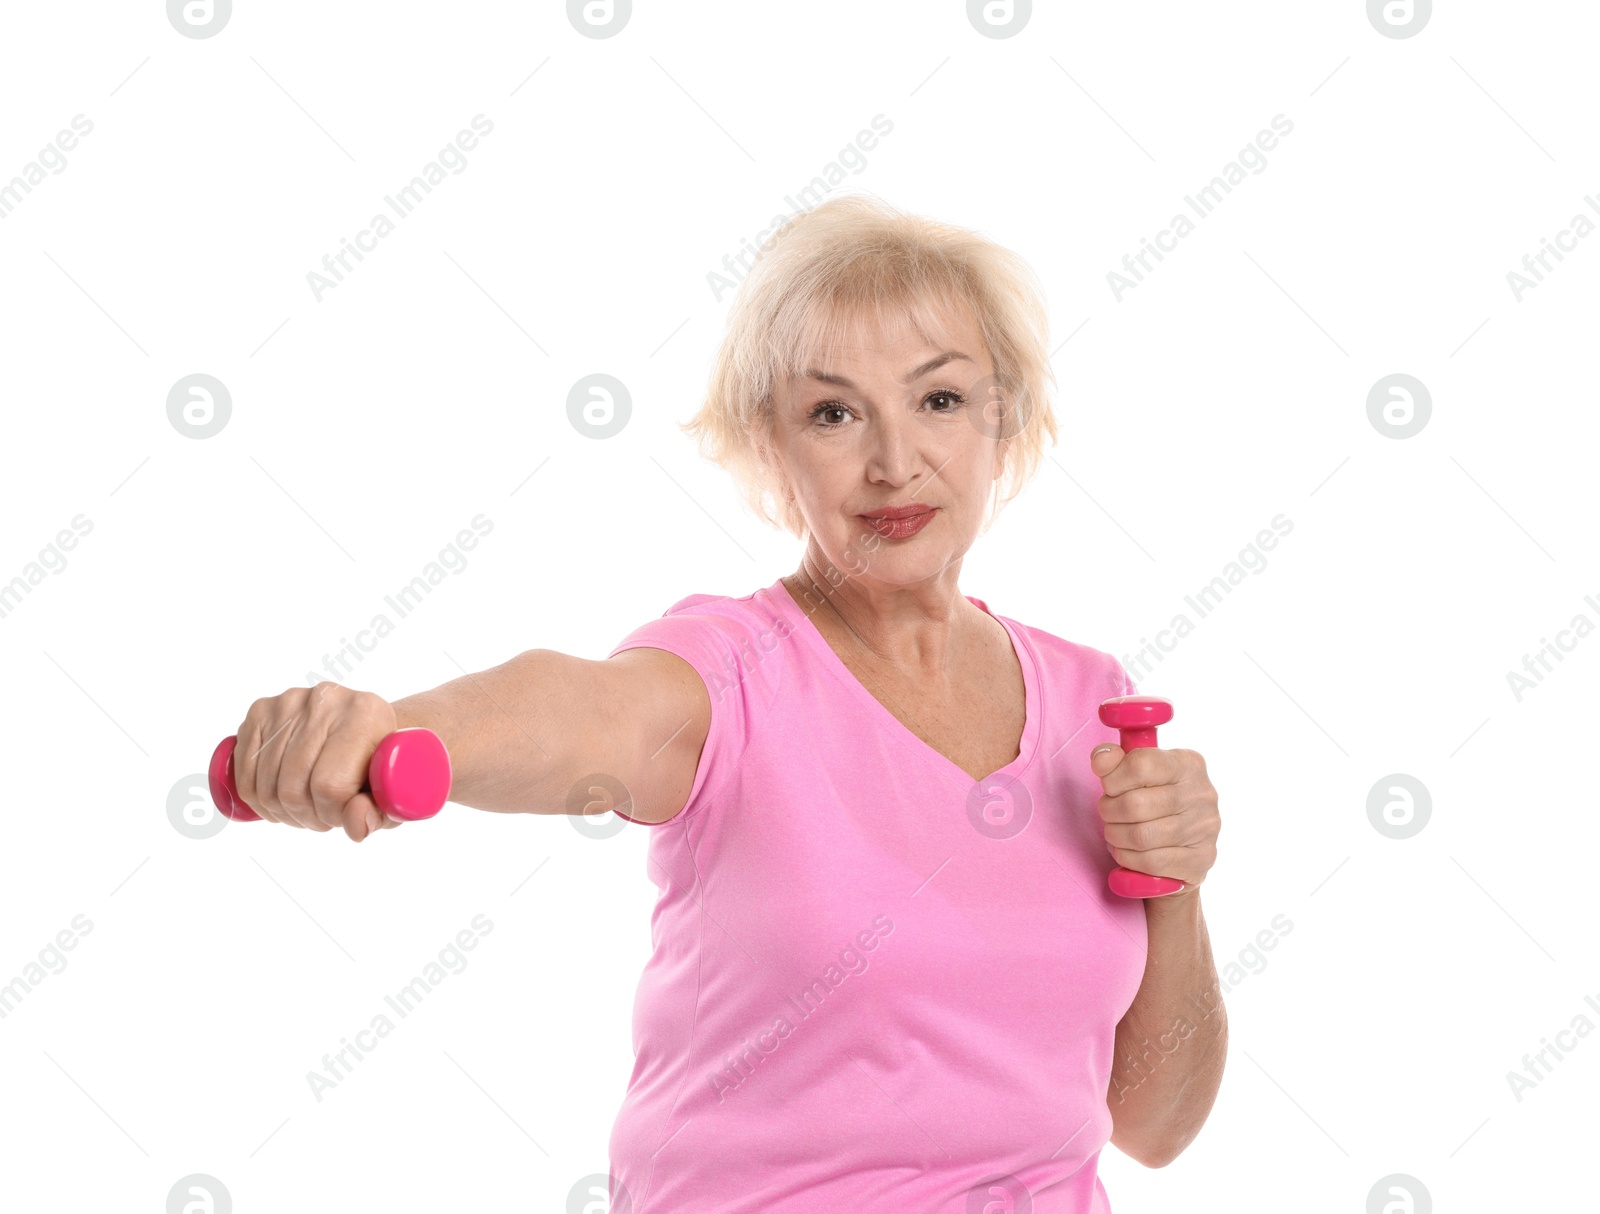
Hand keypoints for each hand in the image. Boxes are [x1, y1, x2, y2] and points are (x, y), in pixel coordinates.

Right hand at [231, 682, 403, 841]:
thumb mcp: (390, 792)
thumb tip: (355, 824)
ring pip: (266, 788)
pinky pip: (244, 776)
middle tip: (324, 816)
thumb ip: (378, 813)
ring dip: (284, 812)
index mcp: (365, 714)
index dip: (332, 815)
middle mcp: (325, 699)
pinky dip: (259, 800)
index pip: (329, 786)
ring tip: (307, 807)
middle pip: (292, 789)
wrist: (365, 727)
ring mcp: (288, 702)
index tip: (343, 815)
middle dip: (308, 817)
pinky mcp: (260, 712)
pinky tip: (282, 799)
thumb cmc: (379, 764)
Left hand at [1089, 743, 1219, 899]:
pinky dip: (1127, 858)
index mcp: (1188, 764)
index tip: (1109, 787)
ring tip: (1114, 832)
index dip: (1112, 779)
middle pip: (1135, 804)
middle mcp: (1202, 794)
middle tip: (1107, 813)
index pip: (1140, 765)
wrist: (1187, 839)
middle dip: (1109, 811)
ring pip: (1141, 836)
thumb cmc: (1158, 799)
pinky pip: (1151, 862)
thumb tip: (1101, 759)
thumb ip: (1116, 761)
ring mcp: (1204, 828)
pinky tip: (1125, 851)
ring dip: (1115, 836)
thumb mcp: (1140, 772)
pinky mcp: (1201, 858)